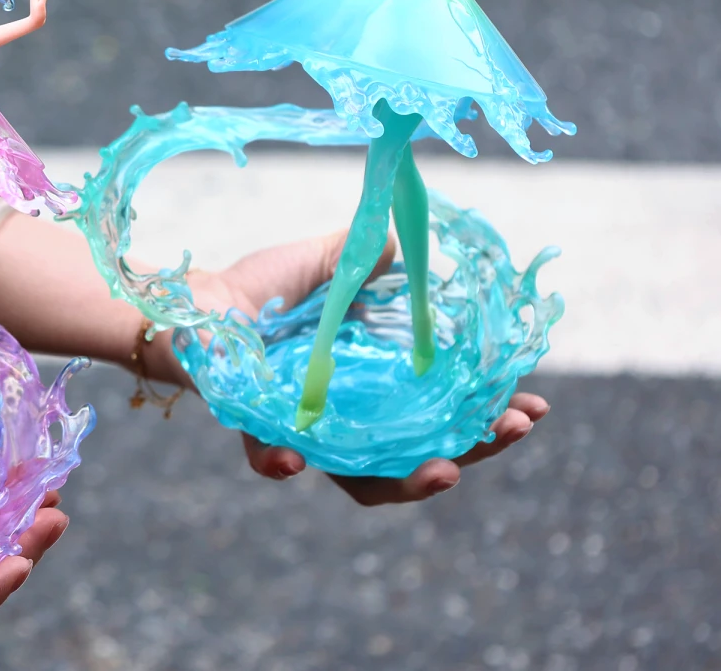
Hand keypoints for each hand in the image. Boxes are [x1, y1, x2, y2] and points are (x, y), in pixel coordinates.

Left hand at [179, 230, 551, 504]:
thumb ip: (361, 260)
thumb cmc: (257, 289)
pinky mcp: (254, 428)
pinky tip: (297, 461)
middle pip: (421, 457)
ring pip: (362, 479)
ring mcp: (307, 431)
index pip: (443, 414)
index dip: (487, 418)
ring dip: (406, 482)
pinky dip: (282, 463)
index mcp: (374, 387)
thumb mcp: (320, 265)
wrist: (186, 303)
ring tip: (443, 473)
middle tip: (509, 433)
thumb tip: (404, 238)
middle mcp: (348, 420)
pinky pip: (270, 456)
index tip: (534, 406)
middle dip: (472, 452)